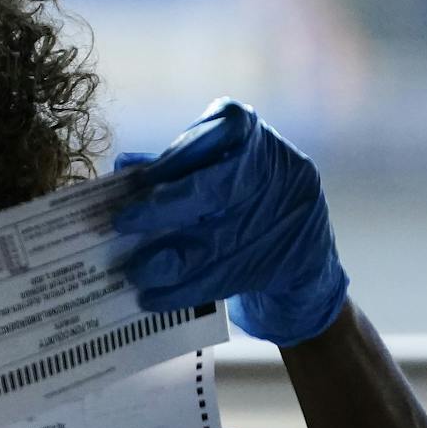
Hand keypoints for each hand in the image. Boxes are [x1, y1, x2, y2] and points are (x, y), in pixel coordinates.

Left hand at [112, 98, 348, 347]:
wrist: (304, 253)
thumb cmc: (245, 200)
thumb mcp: (218, 171)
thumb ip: (175, 167)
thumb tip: (123, 168)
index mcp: (256, 138)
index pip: (224, 129)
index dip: (181, 152)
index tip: (142, 177)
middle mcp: (275, 171)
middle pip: (217, 188)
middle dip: (164, 208)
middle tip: (122, 224)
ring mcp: (283, 218)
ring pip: (217, 242)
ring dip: (168, 262)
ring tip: (133, 272)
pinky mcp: (282, 262)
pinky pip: (225, 278)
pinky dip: (184, 292)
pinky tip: (153, 299)